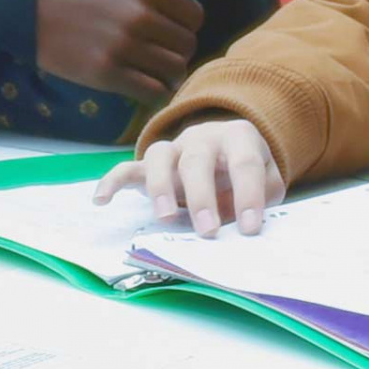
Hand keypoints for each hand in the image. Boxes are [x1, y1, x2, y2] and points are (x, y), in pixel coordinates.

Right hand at [36, 0, 203, 102]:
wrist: (19, 1)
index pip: (194, 14)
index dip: (187, 18)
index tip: (172, 20)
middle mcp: (140, 19)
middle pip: (187, 43)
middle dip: (181, 43)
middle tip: (163, 42)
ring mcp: (123, 49)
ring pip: (174, 69)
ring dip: (171, 67)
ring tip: (156, 62)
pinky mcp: (105, 74)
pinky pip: (151, 91)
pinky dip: (155, 88)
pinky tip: (144, 78)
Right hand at [92, 119, 285, 236]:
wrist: (227, 148)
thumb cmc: (246, 173)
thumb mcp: (267, 181)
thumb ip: (262, 198)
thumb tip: (247, 229)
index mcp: (239, 137)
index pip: (244, 163)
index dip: (248, 195)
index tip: (250, 228)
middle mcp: (203, 137)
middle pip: (197, 159)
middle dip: (201, 196)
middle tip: (208, 231)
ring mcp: (174, 148)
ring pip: (159, 155)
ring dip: (160, 186)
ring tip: (163, 219)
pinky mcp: (150, 164)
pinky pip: (127, 167)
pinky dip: (112, 180)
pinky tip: (101, 200)